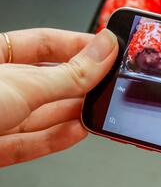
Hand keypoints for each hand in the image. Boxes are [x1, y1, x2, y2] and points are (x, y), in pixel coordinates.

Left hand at [0, 28, 117, 166]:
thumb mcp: (22, 85)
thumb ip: (68, 74)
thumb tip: (105, 50)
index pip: (46, 43)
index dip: (80, 44)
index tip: (110, 48)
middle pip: (50, 81)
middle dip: (82, 84)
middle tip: (112, 84)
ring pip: (44, 114)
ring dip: (75, 114)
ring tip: (103, 110)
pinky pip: (33, 142)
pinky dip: (58, 138)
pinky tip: (79, 132)